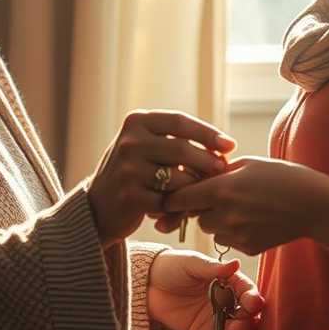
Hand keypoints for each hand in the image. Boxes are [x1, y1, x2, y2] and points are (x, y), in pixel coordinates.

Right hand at [87, 110, 234, 246]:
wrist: (98, 206)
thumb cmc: (134, 172)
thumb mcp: (147, 145)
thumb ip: (178, 139)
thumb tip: (225, 145)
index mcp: (136, 122)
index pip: (180, 121)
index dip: (208, 133)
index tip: (229, 145)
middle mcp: (130, 142)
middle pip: (183, 149)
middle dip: (208, 161)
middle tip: (223, 170)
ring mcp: (128, 169)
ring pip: (179, 178)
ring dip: (196, 187)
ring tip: (202, 191)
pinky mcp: (130, 196)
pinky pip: (169, 201)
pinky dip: (180, 206)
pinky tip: (183, 208)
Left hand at [147, 249, 263, 329]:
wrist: (147, 284)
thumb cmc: (172, 266)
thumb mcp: (191, 263)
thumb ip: (213, 267)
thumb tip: (235, 263)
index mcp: (228, 281)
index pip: (248, 292)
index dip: (253, 300)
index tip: (251, 305)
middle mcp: (226, 301)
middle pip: (247, 317)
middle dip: (245, 324)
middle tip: (233, 326)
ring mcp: (215, 318)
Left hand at [162, 156, 328, 255]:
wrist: (313, 204)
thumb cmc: (281, 177)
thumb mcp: (247, 164)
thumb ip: (216, 170)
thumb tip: (190, 174)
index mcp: (221, 189)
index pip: (178, 198)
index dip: (174, 196)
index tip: (175, 194)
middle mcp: (225, 214)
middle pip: (195, 217)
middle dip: (201, 209)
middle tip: (220, 197)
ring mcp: (237, 235)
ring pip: (211, 231)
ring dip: (217, 222)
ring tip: (242, 207)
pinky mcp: (248, 248)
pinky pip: (229, 241)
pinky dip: (235, 233)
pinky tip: (255, 220)